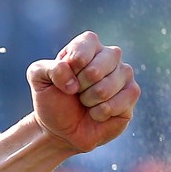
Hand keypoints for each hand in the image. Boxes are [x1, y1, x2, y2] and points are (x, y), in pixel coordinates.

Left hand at [28, 31, 138, 154]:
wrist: (61, 128)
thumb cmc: (52, 99)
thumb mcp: (38, 79)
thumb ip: (47, 68)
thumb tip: (70, 73)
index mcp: (87, 46)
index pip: (87, 43)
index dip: (73, 64)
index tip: (65, 77)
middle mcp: (110, 55)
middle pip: (96, 69)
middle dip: (79, 86)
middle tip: (75, 92)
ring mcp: (124, 73)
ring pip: (107, 87)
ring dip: (88, 101)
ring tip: (85, 102)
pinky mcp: (132, 93)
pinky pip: (120, 102)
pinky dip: (100, 112)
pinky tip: (96, 112)